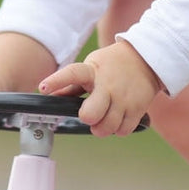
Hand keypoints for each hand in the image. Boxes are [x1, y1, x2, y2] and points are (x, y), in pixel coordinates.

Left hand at [39, 40, 160, 136]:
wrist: (146, 59)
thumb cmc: (112, 65)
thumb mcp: (91, 67)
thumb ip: (72, 85)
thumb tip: (51, 96)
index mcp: (92, 71)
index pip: (72, 74)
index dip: (56, 81)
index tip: (43, 88)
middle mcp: (107, 85)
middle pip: (91, 114)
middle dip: (88, 118)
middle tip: (90, 115)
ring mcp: (124, 98)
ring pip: (107, 127)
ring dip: (103, 127)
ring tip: (105, 117)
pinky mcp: (137, 108)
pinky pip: (123, 130)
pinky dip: (118, 129)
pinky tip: (118, 118)